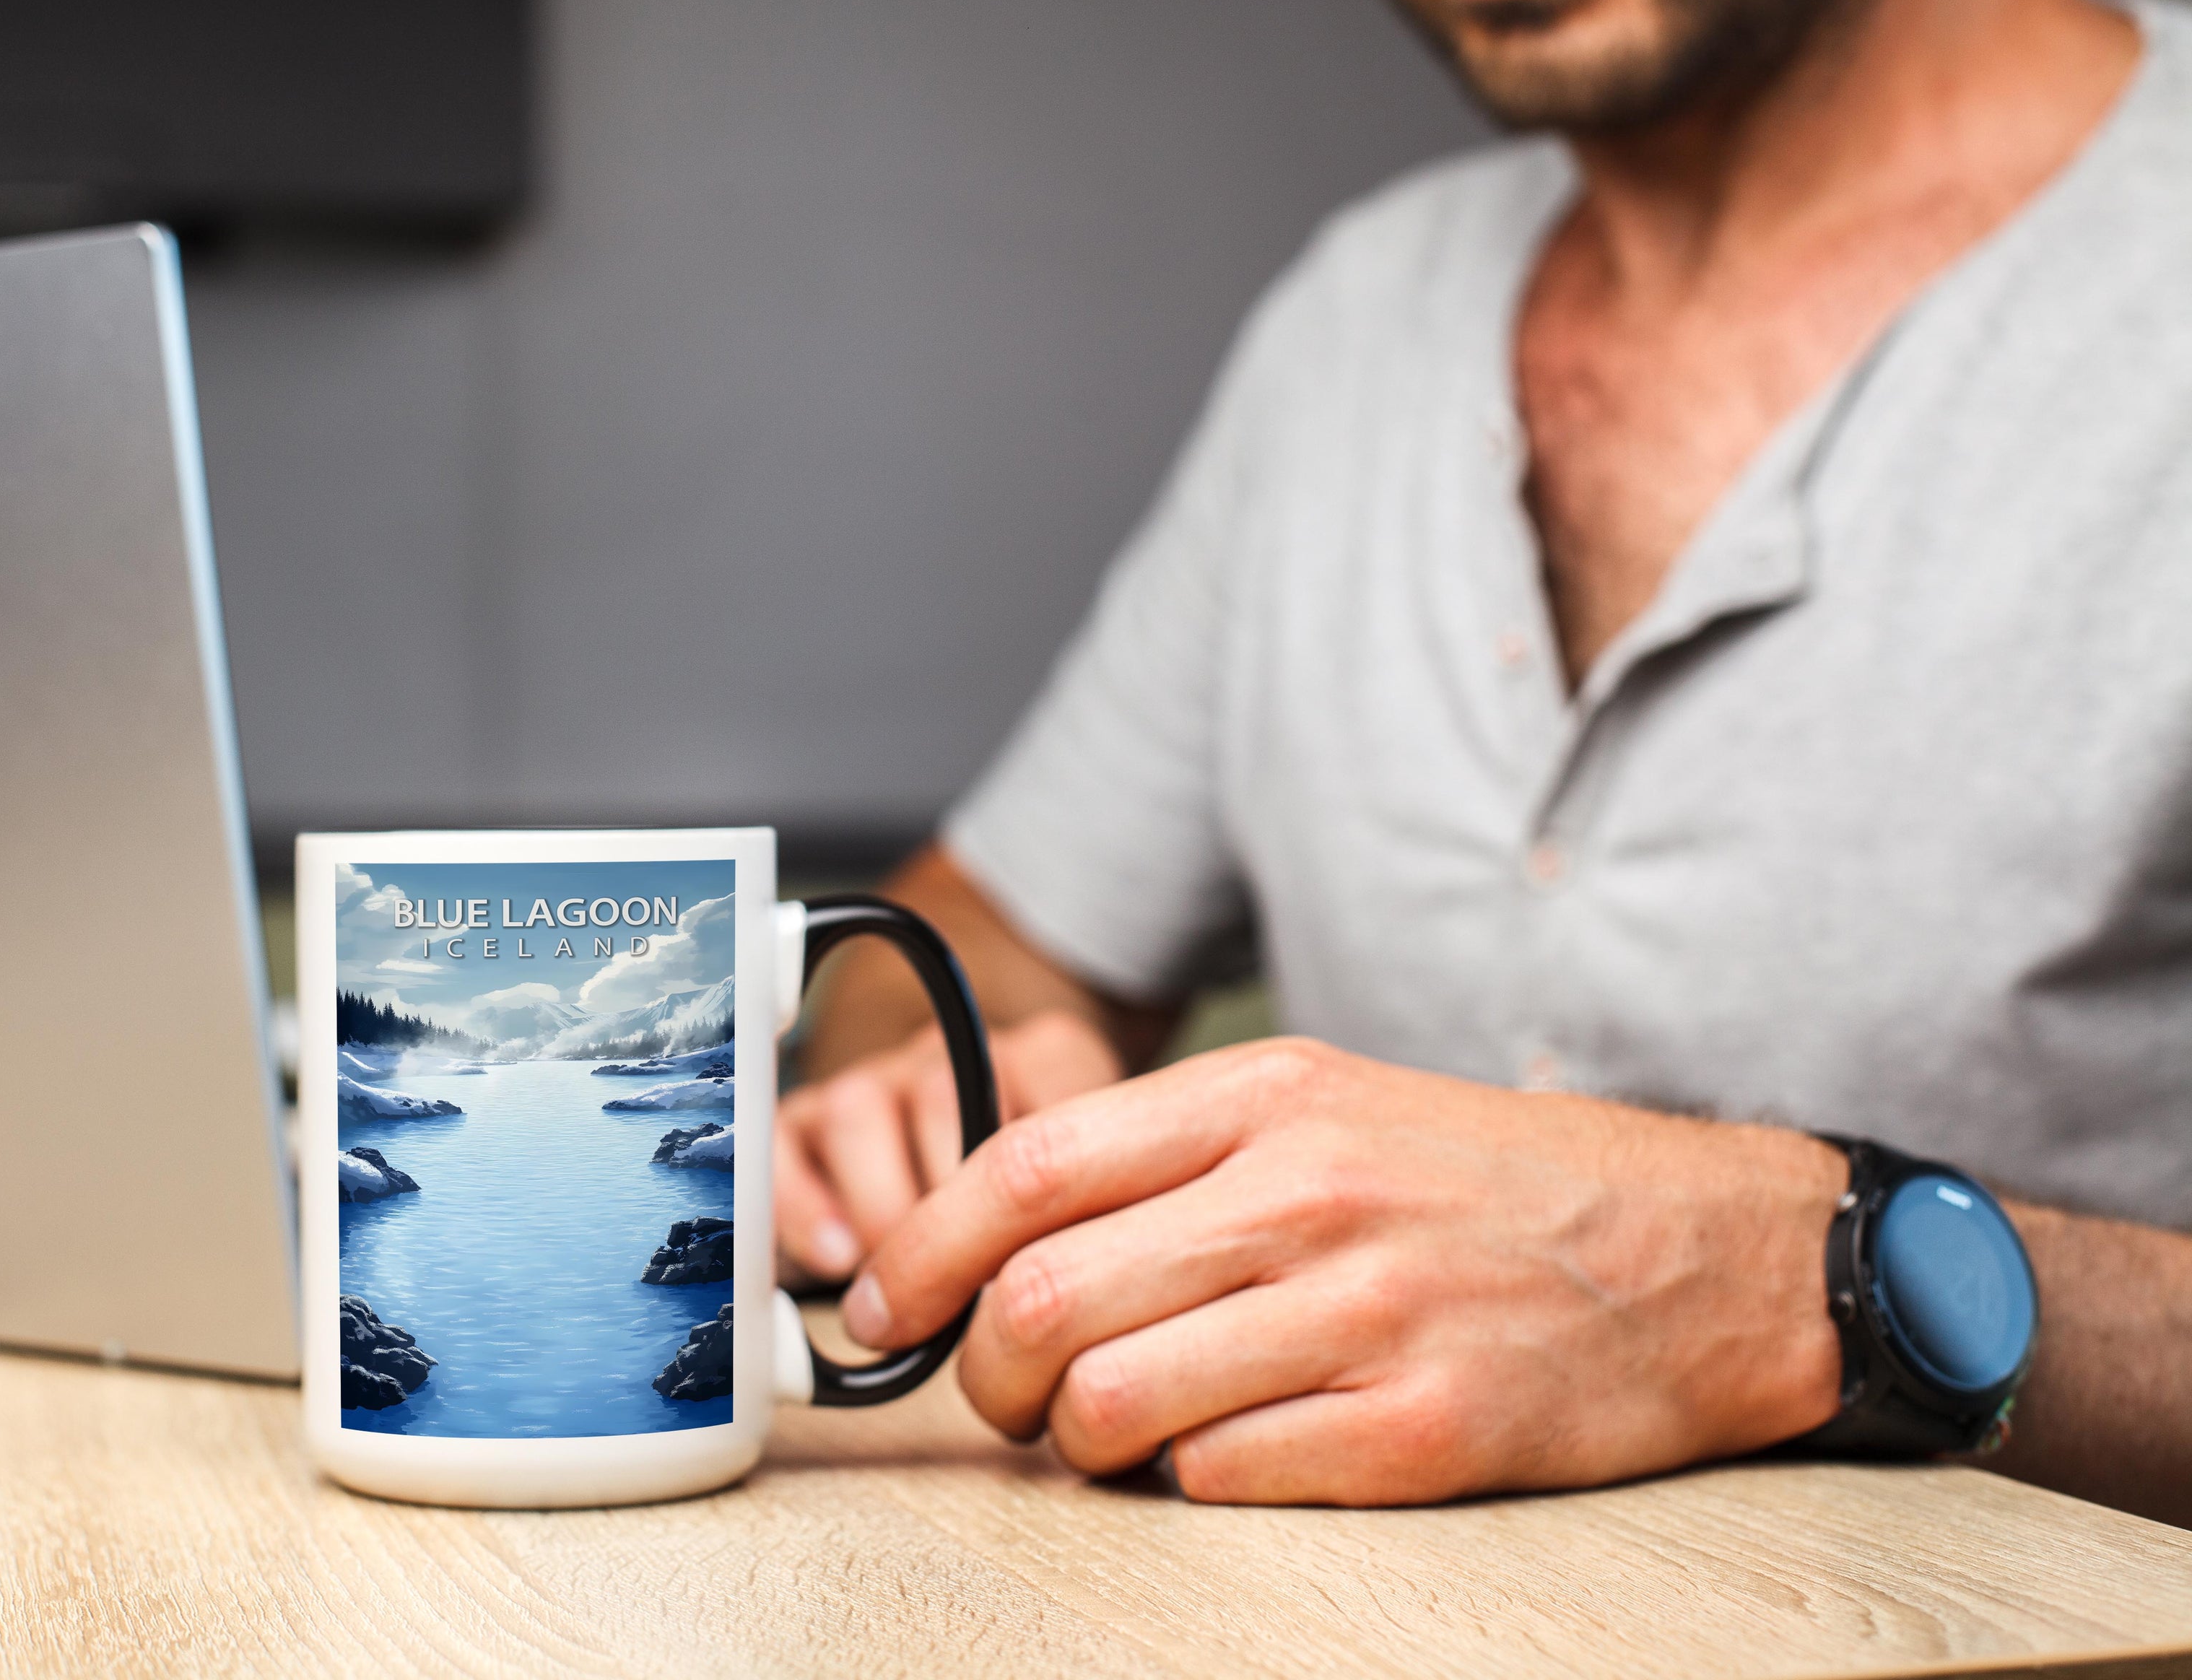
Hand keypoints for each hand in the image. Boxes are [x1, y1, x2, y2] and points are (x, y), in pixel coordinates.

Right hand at [775, 1009, 1123, 1283]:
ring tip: (904, 1282)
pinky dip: (803, 1206)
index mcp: (1038, 1060)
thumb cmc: (1037, 1213)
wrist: (962, 1197)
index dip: (1044, 1182)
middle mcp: (950, 1057)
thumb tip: (1065, 1284)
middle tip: (968, 1282)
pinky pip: (781, 1145)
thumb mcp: (1086, 1201)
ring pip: (857, 1110)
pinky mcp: (803, 1123)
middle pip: (941, 1096)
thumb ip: (1087, 1219)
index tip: (1044, 1257)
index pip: (1052, 1088)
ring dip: (881, 1208)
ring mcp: (872, 1083)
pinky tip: (838, 1259)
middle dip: (952, 1205)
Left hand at [839, 1039, 1847, 1504]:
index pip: (1023, 1170)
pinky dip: (1191, 1482)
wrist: (1704, 1251)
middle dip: (981, 1376)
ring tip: (1111, 1433)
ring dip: (1073, 1444)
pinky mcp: (1423, 1430)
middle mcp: (1307, 1194)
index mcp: (1268, 1099)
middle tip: (1002, 1398)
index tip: (877, 1313)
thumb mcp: (1328, 1109)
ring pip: (1108, 1404)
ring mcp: (1367, 1314)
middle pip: (1040, 1300)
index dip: (918, 1254)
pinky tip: (1230, 1452)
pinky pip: (1219, 1480)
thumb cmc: (1484, 1184)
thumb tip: (999, 1246)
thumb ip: (1168, 1163)